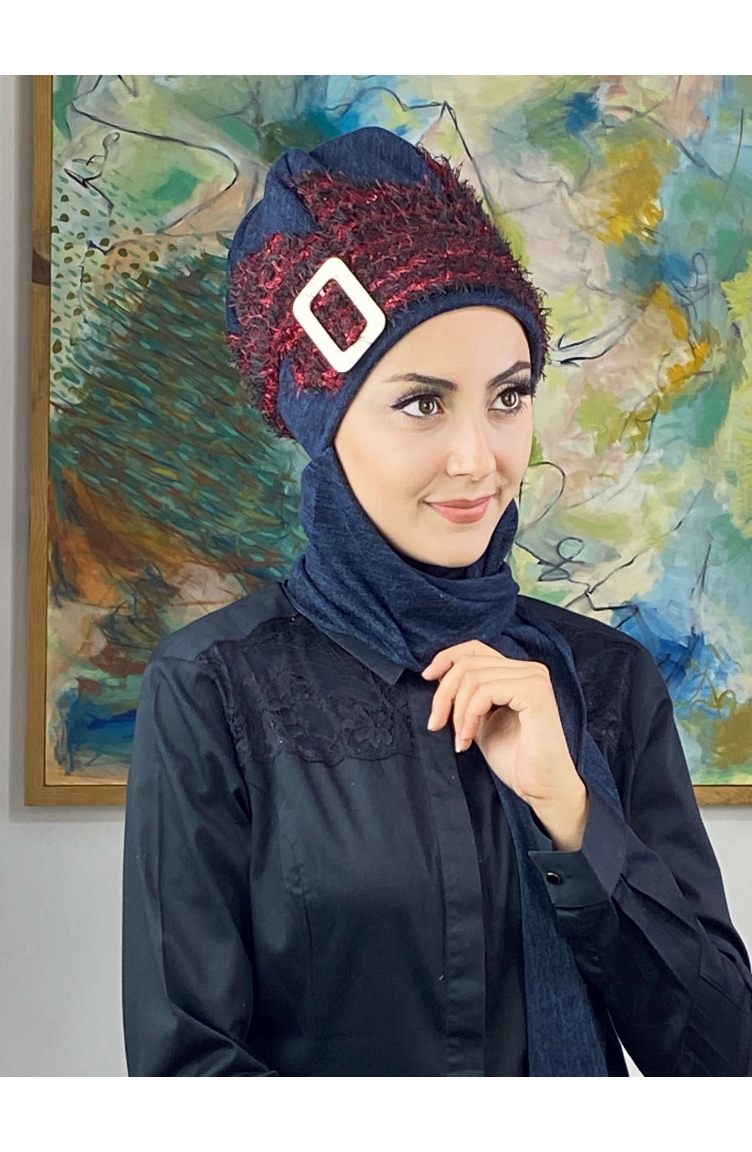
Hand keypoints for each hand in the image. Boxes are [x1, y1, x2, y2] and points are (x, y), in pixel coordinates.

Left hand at [422, 640, 588, 850]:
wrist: (541, 788)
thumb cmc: (515, 759)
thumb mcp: (481, 719)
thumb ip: (467, 696)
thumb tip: (440, 676)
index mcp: (518, 672)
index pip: (475, 648)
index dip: (446, 658)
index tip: (427, 677)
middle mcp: (529, 669)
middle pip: (469, 663)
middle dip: (444, 694)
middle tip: (435, 723)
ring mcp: (533, 678)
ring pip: (473, 677)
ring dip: (457, 712)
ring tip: (461, 739)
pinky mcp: (534, 692)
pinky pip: (485, 691)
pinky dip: (469, 715)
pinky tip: (469, 738)